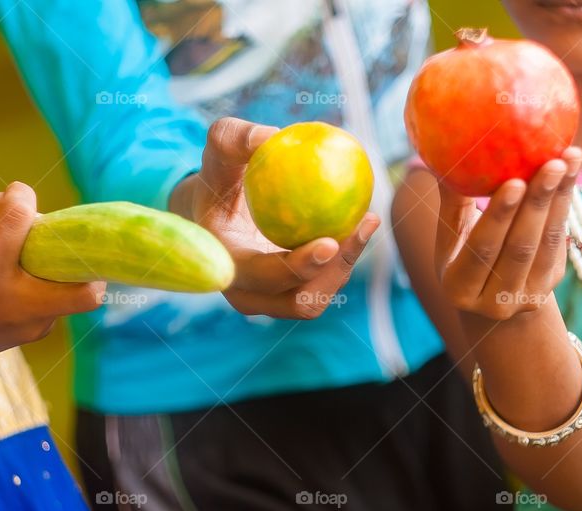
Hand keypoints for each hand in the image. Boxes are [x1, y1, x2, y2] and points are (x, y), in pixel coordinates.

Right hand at [0, 182, 103, 370]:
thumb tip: (22, 198)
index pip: (21, 221)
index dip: (21, 199)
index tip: (14, 199)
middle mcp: (16, 304)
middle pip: (85, 286)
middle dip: (79, 252)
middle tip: (54, 238)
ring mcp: (33, 324)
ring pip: (79, 291)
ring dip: (64, 267)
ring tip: (32, 261)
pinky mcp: (40, 332)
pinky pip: (61, 300)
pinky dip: (51, 284)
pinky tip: (23, 283)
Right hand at [178, 117, 379, 318]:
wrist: (215, 209)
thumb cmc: (218, 176)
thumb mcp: (217, 150)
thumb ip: (234, 138)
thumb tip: (270, 136)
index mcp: (225, 266)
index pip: (262, 278)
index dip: (298, 268)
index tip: (329, 242)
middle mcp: (247, 293)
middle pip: (298, 302)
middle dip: (334, 272)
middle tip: (359, 228)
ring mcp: (271, 298)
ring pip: (317, 297)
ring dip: (346, 264)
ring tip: (366, 221)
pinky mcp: (293, 291)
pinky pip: (325, 282)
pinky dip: (346, 257)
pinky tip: (364, 221)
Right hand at [435, 148, 581, 320]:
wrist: (490, 293)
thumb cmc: (462, 254)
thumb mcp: (450, 236)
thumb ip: (452, 202)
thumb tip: (442, 155)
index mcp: (460, 289)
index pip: (481, 251)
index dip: (499, 217)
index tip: (514, 181)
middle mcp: (495, 302)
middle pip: (520, 248)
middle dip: (538, 203)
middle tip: (551, 162)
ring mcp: (527, 297)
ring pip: (546, 244)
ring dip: (560, 199)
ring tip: (570, 157)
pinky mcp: (550, 283)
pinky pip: (560, 242)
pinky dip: (565, 206)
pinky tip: (570, 174)